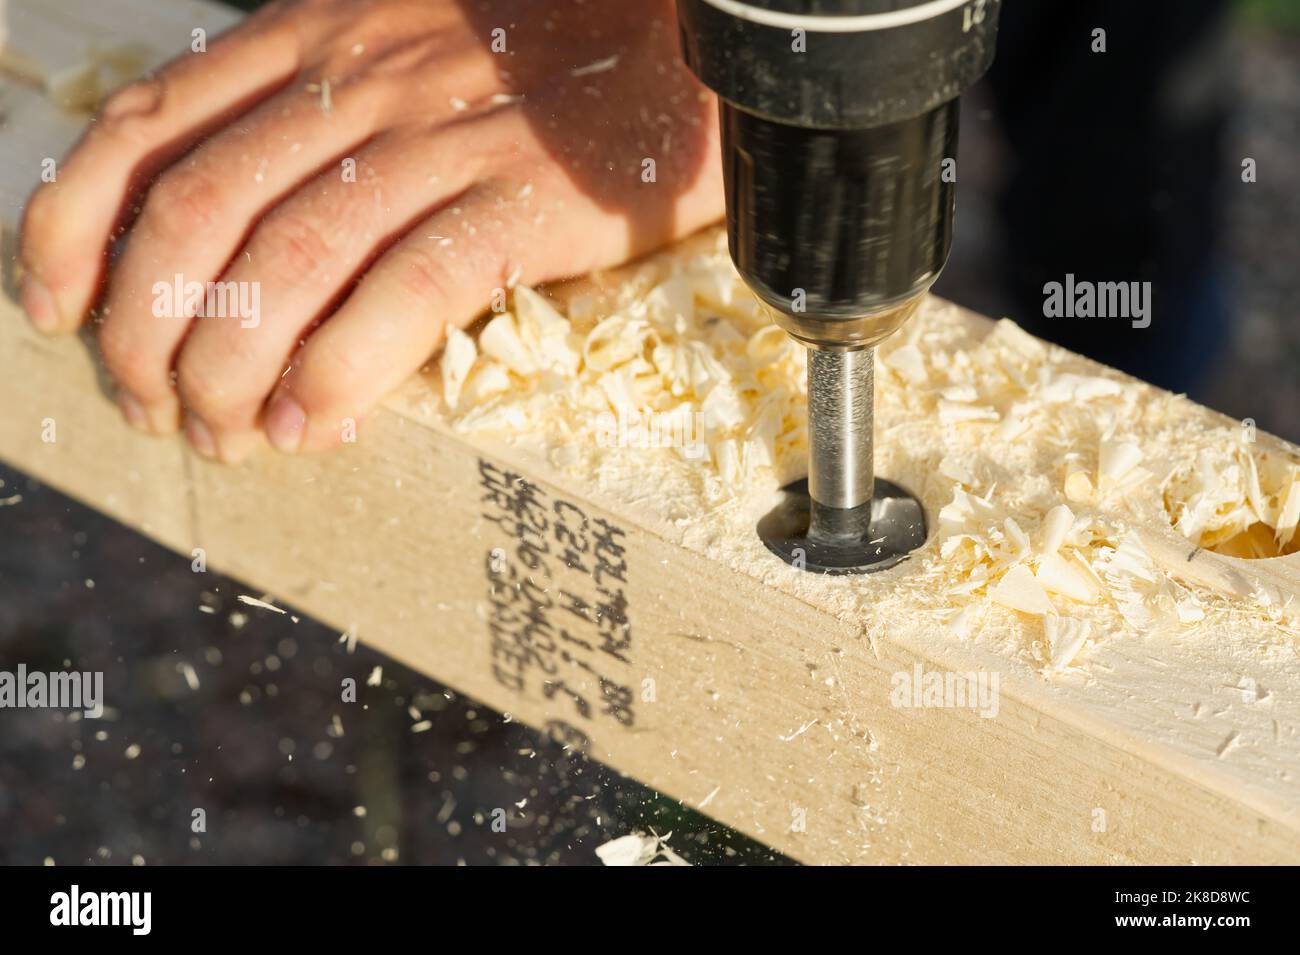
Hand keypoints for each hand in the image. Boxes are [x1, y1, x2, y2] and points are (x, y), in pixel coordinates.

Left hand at [19, 0, 721, 460]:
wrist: (690, 40)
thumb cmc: (552, 58)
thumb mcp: (408, 46)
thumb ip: (323, 107)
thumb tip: (251, 238)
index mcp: (316, 36)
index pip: (147, 127)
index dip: (75, 228)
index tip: (57, 310)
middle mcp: (360, 79)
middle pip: (198, 212)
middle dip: (147, 331)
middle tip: (153, 408)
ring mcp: (440, 140)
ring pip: (286, 263)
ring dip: (230, 368)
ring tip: (227, 438)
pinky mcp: (520, 202)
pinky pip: (406, 292)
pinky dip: (342, 370)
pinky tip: (316, 425)